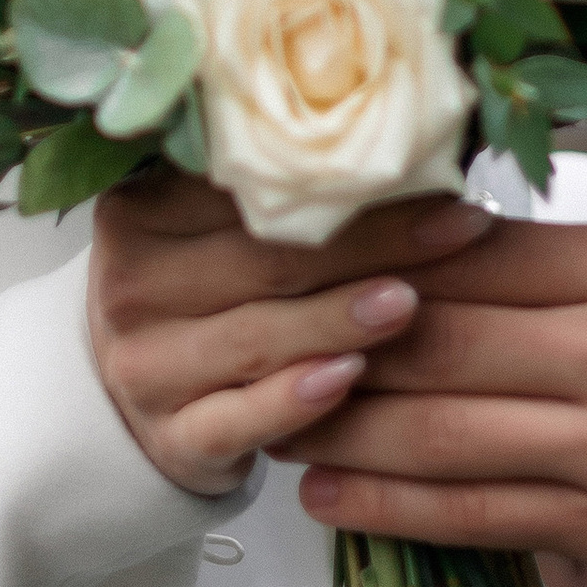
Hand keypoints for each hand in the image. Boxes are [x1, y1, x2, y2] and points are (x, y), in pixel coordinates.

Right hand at [88, 175, 489, 496]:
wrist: (133, 400)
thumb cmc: (206, 293)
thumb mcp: (222, 230)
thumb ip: (288, 191)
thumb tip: (417, 147)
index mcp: (143, 210)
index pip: (255, 189)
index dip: (348, 178)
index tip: (433, 169)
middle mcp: (132, 285)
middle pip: (266, 261)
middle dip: (371, 246)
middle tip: (453, 232)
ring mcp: (145, 368)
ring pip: (256, 339)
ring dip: (339, 320)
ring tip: (409, 304)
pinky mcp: (170, 439)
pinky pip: (236, 421)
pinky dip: (292, 403)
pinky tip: (344, 380)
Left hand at [291, 219, 586, 586]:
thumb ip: (569, 269)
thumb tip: (447, 253)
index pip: (485, 255)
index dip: (386, 258)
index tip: (313, 260)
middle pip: (445, 338)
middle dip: (343, 342)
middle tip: (266, 338)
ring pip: (444, 435)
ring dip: (345, 428)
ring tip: (273, 421)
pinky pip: (480, 522)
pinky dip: (394, 507)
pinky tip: (332, 495)